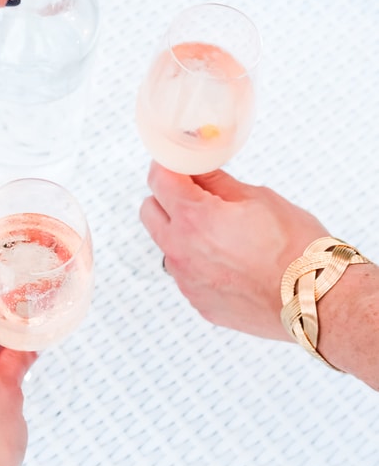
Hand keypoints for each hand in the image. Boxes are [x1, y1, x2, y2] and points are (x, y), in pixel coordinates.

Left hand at [140, 164, 326, 339]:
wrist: (316, 299)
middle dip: (166, 197)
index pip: (158, 180)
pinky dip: (198, 262)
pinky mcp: (199, 302)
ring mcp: (187, 281)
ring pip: (167, 245)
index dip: (167, 166)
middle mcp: (181, 251)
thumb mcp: (257, 198)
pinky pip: (186, 274)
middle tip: (195, 193)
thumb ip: (217, 182)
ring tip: (221, 232)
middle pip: (150, 211)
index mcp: (194, 219)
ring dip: (182, 232)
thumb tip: (199, 169)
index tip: (177, 163)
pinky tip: (230, 261)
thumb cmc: (295, 249)